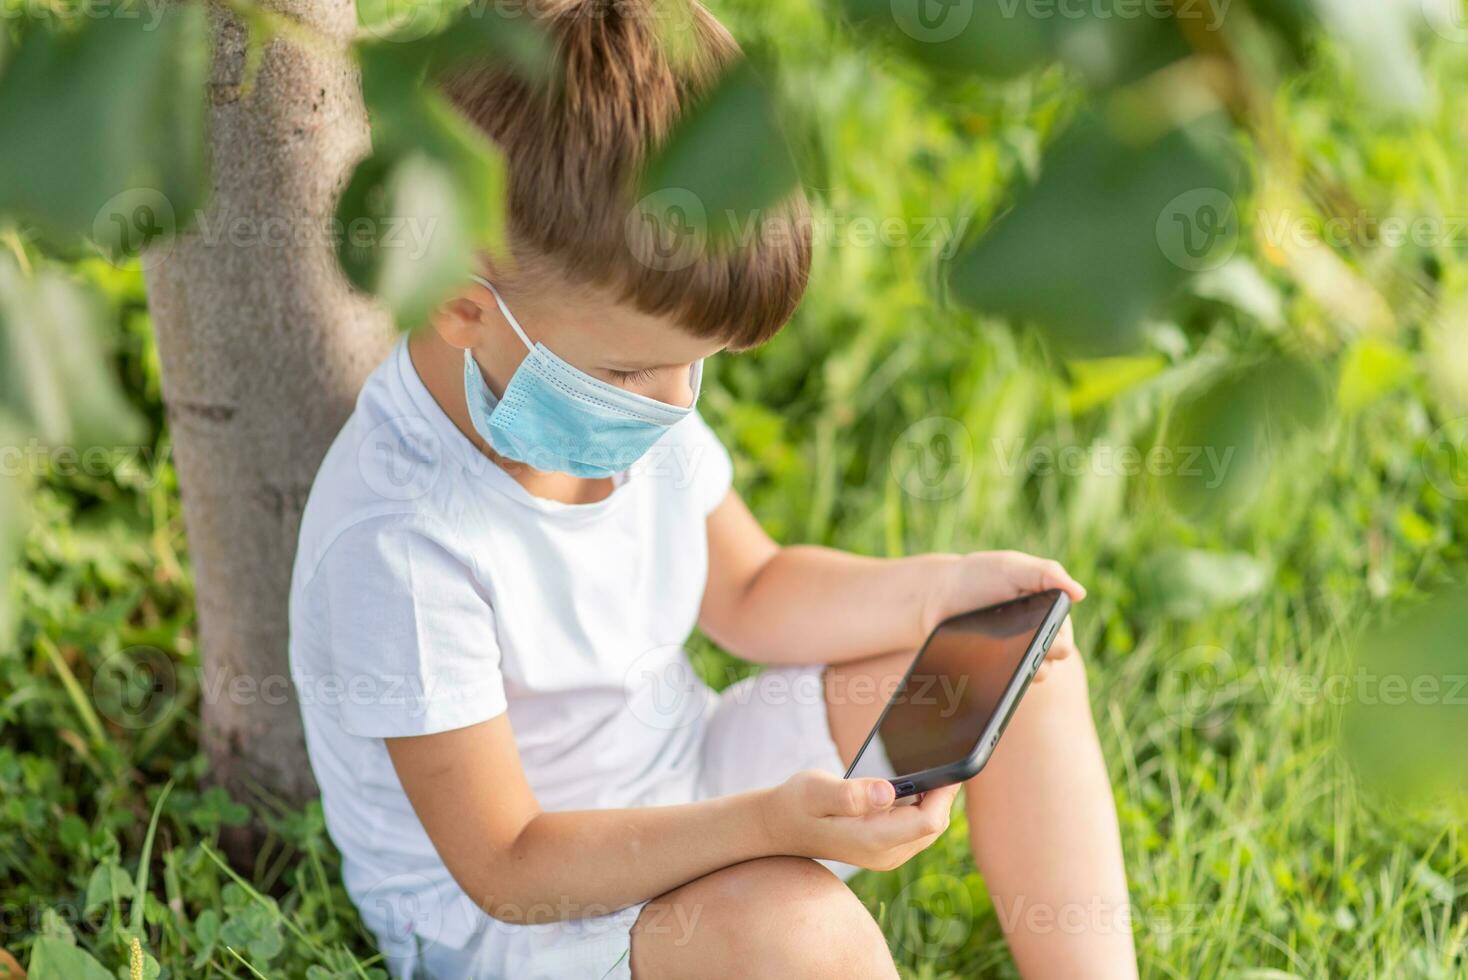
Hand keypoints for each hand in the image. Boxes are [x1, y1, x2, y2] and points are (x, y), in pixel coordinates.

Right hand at [758, 770, 959, 870]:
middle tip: (946, 759)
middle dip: (943, 794)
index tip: (951, 764)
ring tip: (931, 768)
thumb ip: (850, 793)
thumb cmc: (797, 803)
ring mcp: (886, 855)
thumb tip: (887, 791)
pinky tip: (912, 783)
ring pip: (928, 827)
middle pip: (934, 825)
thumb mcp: (816, 791)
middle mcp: (885, 854)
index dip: (945, 793)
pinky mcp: (884, 848)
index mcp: (872, 840)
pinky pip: (916, 827)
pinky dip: (920, 805)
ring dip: (933, 800)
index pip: (928, 821)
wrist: (779, 826)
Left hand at [921, 550, 1085, 681]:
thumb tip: (1080, 593)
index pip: (1062, 645)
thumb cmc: (981, 575)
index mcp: (1050, 618)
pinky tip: (980, 673)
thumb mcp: (1013, 567)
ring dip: (1014, 673)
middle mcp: (1037, 642)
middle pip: (1046, 666)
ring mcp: (1015, 659)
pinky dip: (994, 683)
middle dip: (1032, 657)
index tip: (1030, 633)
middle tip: (1015, 647)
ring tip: (996, 661)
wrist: (940, 593)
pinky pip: (999, 688)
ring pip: (1024, 680)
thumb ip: (1046, 573)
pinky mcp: (993, 672)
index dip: (1048, 643)